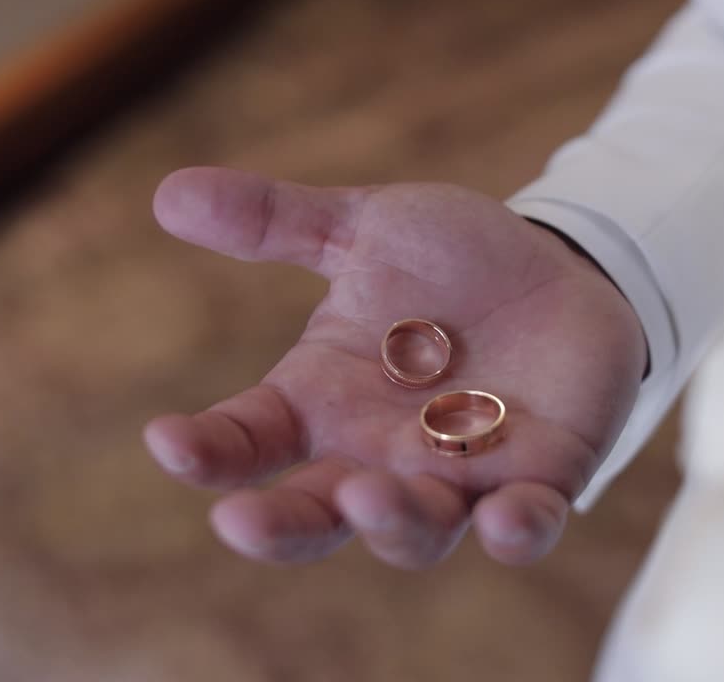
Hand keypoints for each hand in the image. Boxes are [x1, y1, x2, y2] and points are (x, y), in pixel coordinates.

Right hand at [144, 167, 646, 567]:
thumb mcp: (363, 228)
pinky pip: (525, 523)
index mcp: (322, 402)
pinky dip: (515, 531)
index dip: (205, 450)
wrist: (557, 269)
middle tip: (236, 523)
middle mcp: (378, 454)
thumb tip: (166, 192)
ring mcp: (457, 475)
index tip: (166, 440)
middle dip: (278, 529)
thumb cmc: (448, 261)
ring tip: (367, 496)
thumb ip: (276, 220)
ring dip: (390, 524)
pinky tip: (504, 521)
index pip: (247, 441)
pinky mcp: (539, 479)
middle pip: (316, 515)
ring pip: (415, 532)